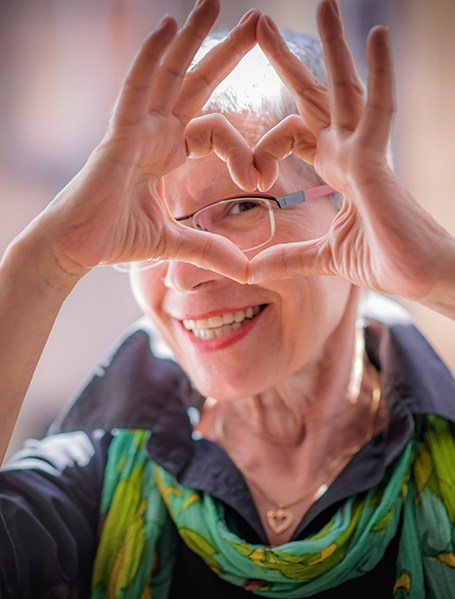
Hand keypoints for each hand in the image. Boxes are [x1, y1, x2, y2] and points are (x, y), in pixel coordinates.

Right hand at [27, 0, 259, 284]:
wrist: (76, 250)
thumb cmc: (115, 238)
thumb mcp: (174, 242)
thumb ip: (210, 249)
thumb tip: (245, 269)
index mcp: (168, 153)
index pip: (215, 130)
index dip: (242, 149)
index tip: (262, 178)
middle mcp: (154, 133)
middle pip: (196, 83)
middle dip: (226, 53)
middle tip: (258, 21)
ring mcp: (135, 129)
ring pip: (168, 74)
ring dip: (191, 38)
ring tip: (213, 2)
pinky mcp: (118, 135)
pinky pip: (136, 88)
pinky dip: (152, 57)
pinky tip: (169, 26)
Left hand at [249, 0, 454, 315]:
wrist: (422, 279)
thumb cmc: (384, 261)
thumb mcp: (323, 257)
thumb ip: (288, 257)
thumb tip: (250, 270)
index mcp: (337, 170)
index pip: (294, 135)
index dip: (264, 147)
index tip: (250, 177)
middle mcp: (350, 154)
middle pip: (315, 98)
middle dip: (289, 63)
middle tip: (262, 25)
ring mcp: (366, 154)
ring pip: (346, 91)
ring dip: (333, 48)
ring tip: (324, 4)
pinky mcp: (380, 164)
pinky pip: (379, 110)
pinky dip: (379, 74)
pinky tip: (375, 34)